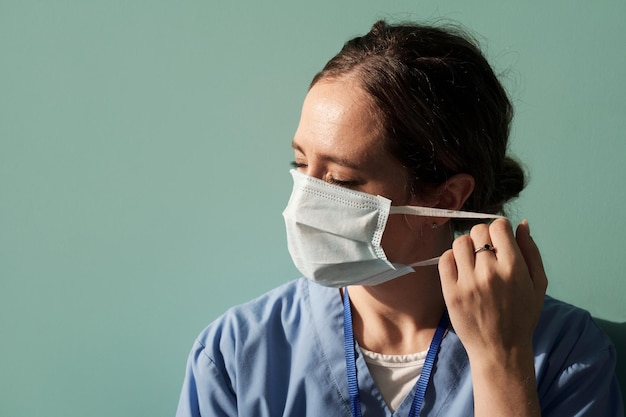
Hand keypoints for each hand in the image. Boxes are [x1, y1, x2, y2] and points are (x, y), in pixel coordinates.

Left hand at [438, 218, 547, 360]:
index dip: (499, 228)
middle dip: (483, 236)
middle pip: (478, 231)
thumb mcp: (538, 284)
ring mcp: (468, 282)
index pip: (498, 227)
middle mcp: (490, 272)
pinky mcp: (451, 291)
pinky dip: (451, 258)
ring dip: (467, 247)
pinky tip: (460, 268)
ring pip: (460, 243)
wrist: (500, 349)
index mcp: (514, 268)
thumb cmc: (522, 316)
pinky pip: (445, 259)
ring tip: (473, 261)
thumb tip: (521, 223)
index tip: (500, 239)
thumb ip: (531, 251)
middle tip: (486, 252)